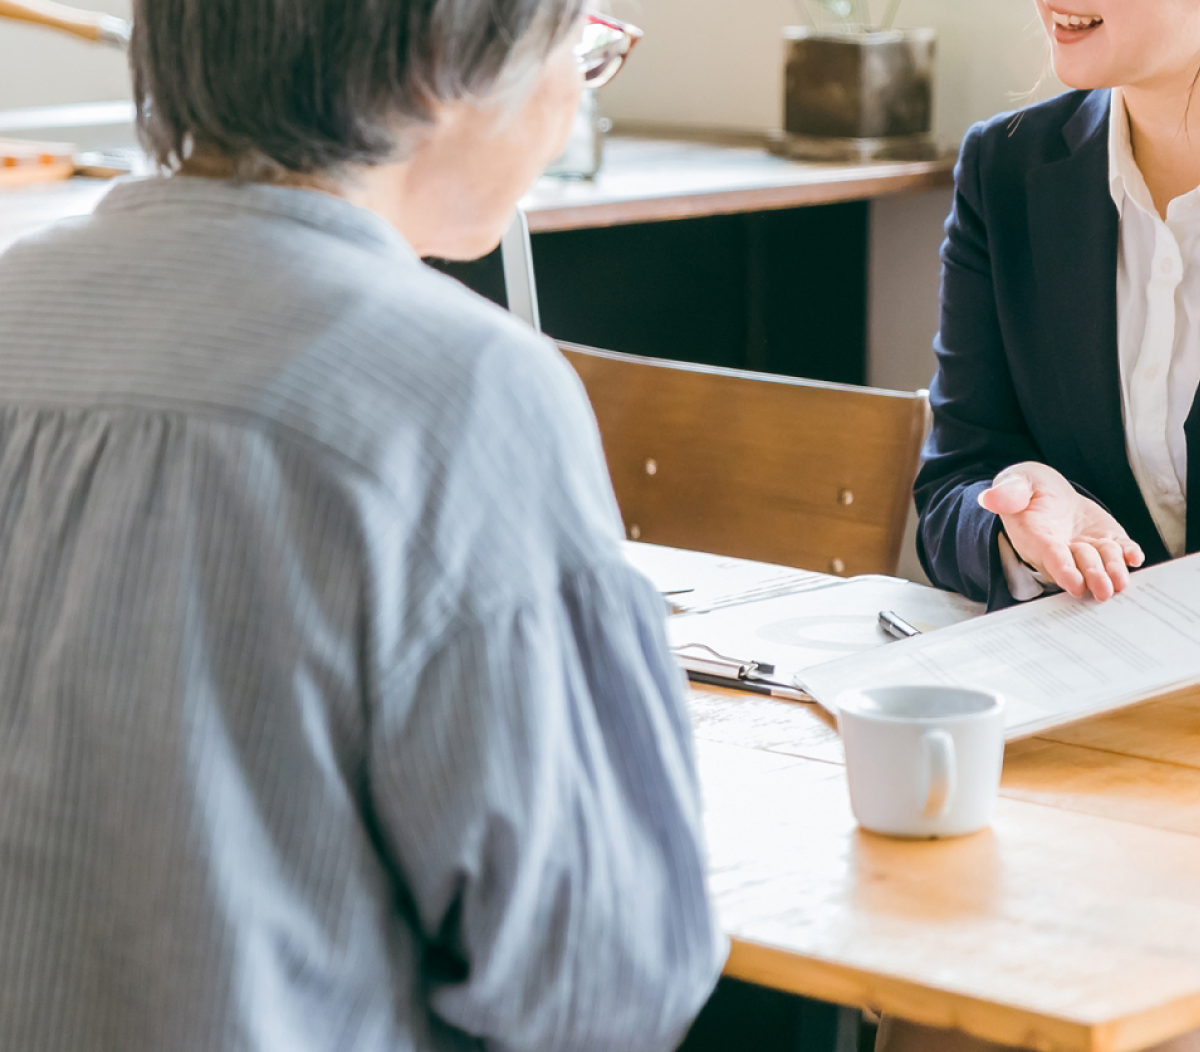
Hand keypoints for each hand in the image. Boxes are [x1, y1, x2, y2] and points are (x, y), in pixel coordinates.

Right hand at [977, 462, 1144, 600]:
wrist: (1047, 493)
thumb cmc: (1027, 489)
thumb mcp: (1015, 483)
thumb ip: (1007, 492)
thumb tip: (990, 498)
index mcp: (1035, 537)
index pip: (1051, 557)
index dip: (1063, 570)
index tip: (1075, 584)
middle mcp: (1061, 548)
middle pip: (1079, 565)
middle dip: (1093, 576)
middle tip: (1105, 589)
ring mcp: (1084, 547)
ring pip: (1101, 561)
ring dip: (1112, 571)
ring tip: (1122, 581)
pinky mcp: (1104, 540)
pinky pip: (1118, 550)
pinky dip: (1127, 555)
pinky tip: (1134, 557)